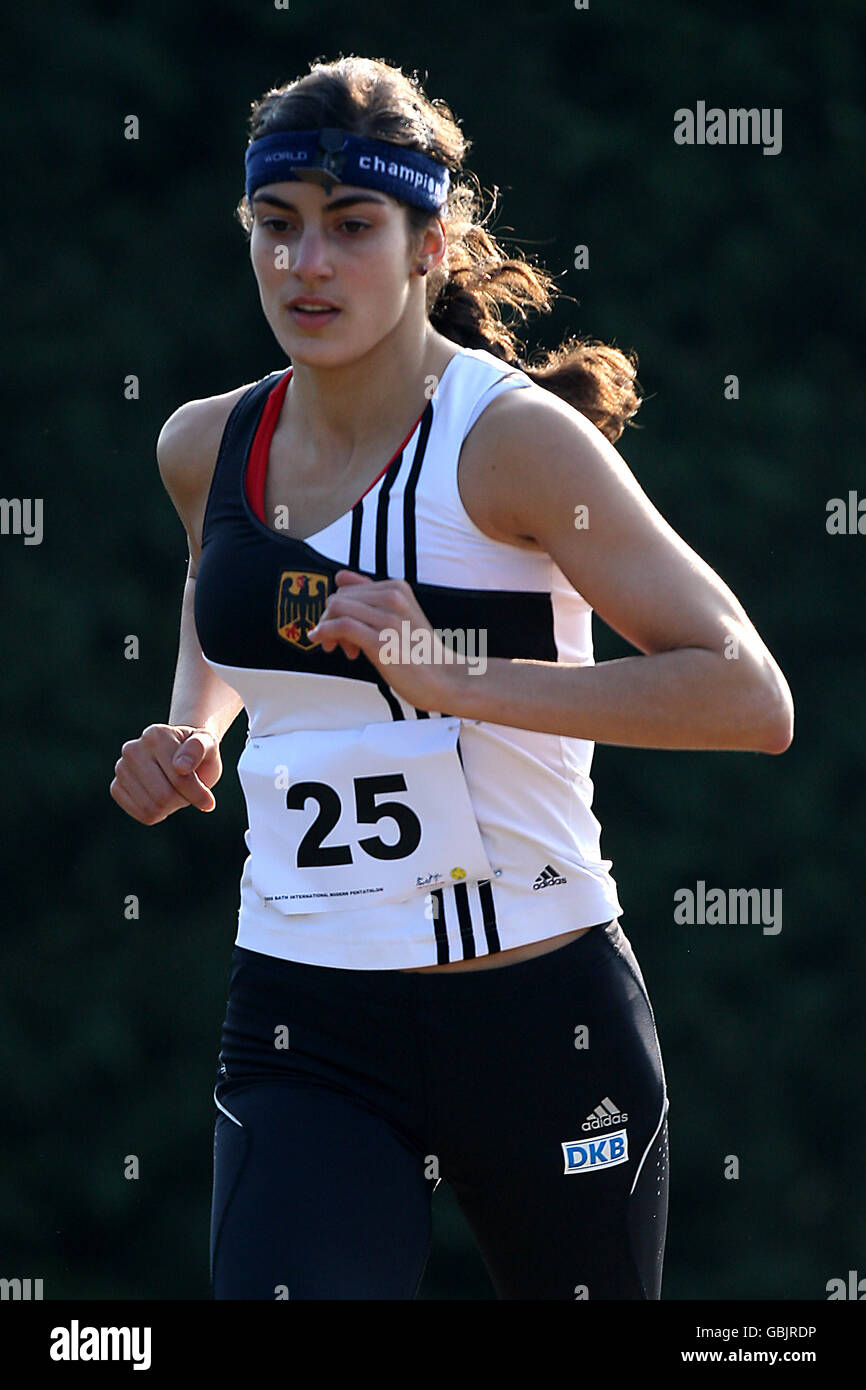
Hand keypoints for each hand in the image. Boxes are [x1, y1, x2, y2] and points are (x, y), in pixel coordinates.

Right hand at [110, 724, 222, 823]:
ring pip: (151, 808)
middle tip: (190, 792)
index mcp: (156, 735)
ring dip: (171, 807)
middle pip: (163, 796)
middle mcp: (132, 749)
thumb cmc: (197, 753)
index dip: (197, 793)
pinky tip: (163, 799)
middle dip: (183, 800)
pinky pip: (141, 814)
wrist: (181, 758)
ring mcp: (121, 768)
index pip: (178, 777)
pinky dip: (158, 813)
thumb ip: (199, 749)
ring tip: (176, 791)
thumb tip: (180, 767)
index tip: (209, 800)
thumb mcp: (208, 745)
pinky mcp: (116, 787)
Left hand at [308, 571, 468, 710]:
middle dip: (330, 619)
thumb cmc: (422, 653)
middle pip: (339, 597)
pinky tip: (327, 643)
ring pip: (337, 608)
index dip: (338, 608)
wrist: (445, 679)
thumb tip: (341, 577)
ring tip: (339, 647)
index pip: (347, 587)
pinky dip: (326, 633)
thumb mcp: (399, 614)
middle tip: (339, 642)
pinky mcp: (381, 640)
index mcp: (397, 589)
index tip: (341, 627)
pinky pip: (342, 626)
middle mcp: (393, 599)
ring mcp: (388, 619)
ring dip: (327, 627)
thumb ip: (370, 596)